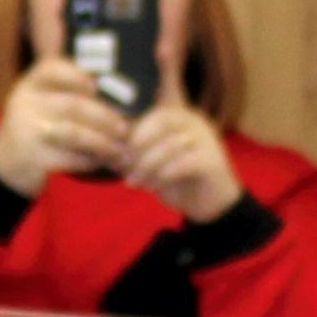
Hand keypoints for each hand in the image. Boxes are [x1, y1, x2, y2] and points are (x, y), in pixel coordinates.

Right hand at [0, 57, 133, 197]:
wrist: (5, 166)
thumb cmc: (35, 129)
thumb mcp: (40, 104)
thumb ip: (68, 94)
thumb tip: (118, 97)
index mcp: (30, 85)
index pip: (51, 68)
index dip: (76, 74)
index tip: (97, 85)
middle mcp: (25, 103)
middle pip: (73, 105)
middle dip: (104, 117)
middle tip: (125, 128)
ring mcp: (26, 131)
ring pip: (74, 134)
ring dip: (103, 143)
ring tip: (121, 150)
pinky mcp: (32, 158)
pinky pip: (70, 158)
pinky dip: (91, 161)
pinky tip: (103, 162)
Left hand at [121, 102, 242, 223]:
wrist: (209, 204)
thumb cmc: (176, 180)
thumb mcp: (149, 162)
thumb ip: (131, 151)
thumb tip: (104, 148)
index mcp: (179, 115)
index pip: (151, 112)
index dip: (131, 132)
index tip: (118, 154)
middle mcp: (194, 121)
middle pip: (160, 121)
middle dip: (138, 145)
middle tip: (124, 165)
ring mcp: (206, 139)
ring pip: (168, 145)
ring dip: (146, 165)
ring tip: (134, 181)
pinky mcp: (212, 161)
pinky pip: (181, 164)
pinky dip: (161, 177)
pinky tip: (152, 188)